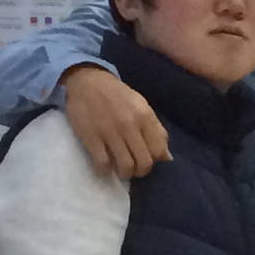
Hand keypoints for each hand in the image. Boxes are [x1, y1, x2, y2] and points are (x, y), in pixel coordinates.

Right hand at [61, 64, 170, 178]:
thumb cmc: (118, 96)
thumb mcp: (142, 107)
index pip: (158, 150)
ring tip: (119, 168)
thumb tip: (167, 158)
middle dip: (140, 171)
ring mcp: (110, 132)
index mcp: (145, 117)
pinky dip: (104, 170)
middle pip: (144, 162)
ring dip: (124, 173)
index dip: (154, 160)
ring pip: (125, 166)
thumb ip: (156, 131)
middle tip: (133, 168)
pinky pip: (102, 163)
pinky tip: (104, 166)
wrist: (87, 82)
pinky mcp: (91, 137)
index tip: (146, 159)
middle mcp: (130, 125)